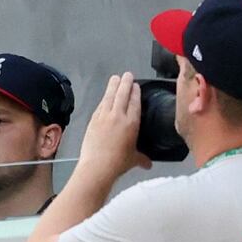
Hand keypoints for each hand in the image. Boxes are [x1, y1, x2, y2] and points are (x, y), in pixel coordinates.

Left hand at [75, 70, 149, 184]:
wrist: (97, 166)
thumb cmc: (119, 162)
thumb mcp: (134, 160)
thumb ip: (141, 159)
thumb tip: (148, 165)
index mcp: (132, 123)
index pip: (134, 102)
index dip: (135, 92)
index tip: (136, 85)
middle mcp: (118, 116)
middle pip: (122, 95)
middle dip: (125, 83)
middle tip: (127, 74)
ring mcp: (104, 117)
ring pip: (109, 97)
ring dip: (113, 86)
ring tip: (115, 78)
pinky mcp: (93, 121)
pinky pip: (100, 106)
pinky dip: (104, 99)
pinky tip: (104, 97)